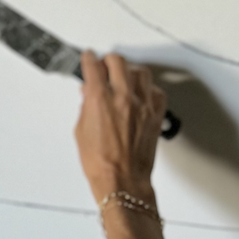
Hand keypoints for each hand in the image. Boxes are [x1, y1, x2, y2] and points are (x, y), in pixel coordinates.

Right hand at [75, 52, 166, 205]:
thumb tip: (88, 95)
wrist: (122, 180)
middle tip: (105, 66)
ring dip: (130, 72)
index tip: (89, 58)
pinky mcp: (155, 115)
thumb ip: (86, 107)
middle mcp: (122, 97)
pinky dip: (149, 90)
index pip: (93, 65)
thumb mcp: (81, 130)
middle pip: (118, 61)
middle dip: (108, 60)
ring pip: (140, 72)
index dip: (89, 59)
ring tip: (124, 78)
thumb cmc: (100, 162)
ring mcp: (142, 105)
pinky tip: (141, 95)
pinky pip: (157, 92)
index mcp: (99, 99)